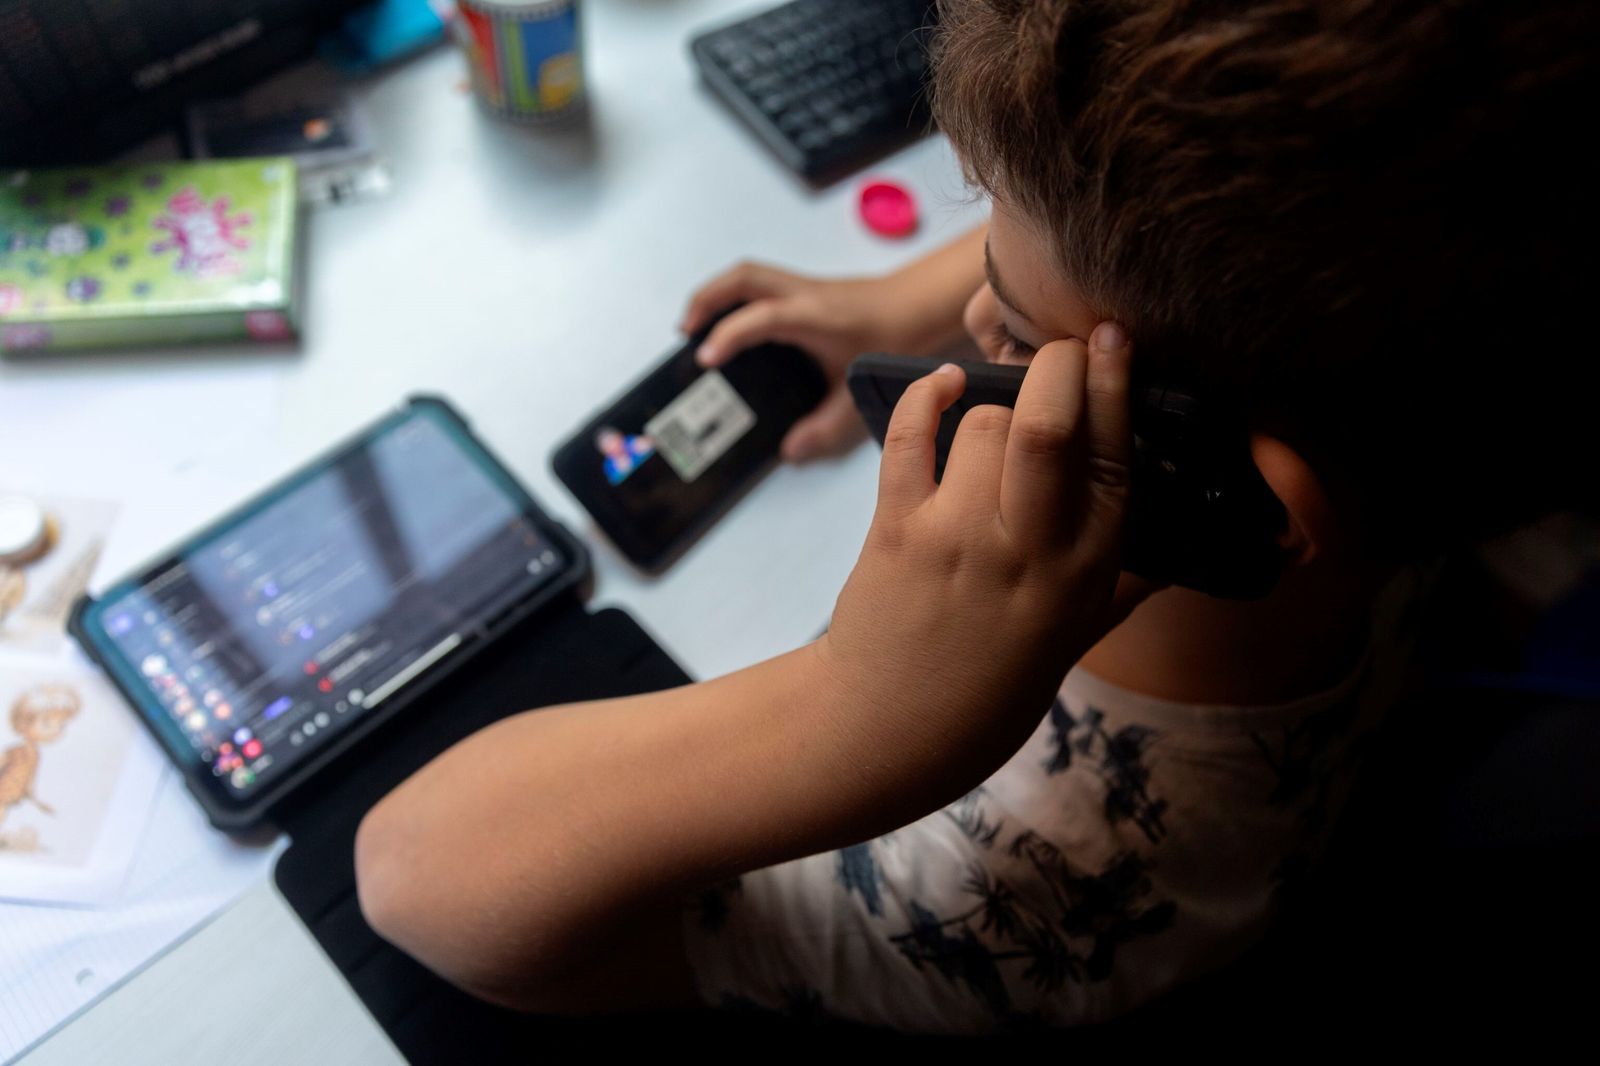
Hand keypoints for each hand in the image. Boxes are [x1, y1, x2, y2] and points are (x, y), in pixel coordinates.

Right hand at [681, 261, 932, 461]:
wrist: (924, 303)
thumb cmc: (896, 339)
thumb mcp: (858, 390)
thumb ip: (826, 425)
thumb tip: (791, 451)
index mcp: (812, 316)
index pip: (758, 317)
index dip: (728, 336)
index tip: (705, 358)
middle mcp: (803, 294)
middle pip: (741, 278)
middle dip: (705, 300)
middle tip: (684, 333)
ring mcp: (803, 287)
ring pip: (748, 275)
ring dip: (717, 294)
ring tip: (697, 326)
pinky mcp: (806, 290)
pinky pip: (761, 284)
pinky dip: (736, 299)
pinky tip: (734, 326)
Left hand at [812, 325, 1155, 798]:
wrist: (892, 731)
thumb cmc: (993, 684)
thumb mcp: (1078, 637)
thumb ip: (1128, 582)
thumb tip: (1187, 542)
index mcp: (1085, 574)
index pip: (1115, 462)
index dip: (1117, 388)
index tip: (1115, 335)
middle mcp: (1028, 553)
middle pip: (1049, 428)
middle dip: (1058, 365)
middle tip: (1060, 346)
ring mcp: (958, 540)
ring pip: (981, 425)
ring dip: (988, 403)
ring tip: (992, 419)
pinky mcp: (897, 532)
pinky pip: (909, 439)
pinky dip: (922, 398)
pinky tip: (938, 385)